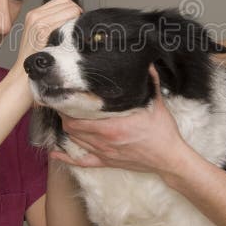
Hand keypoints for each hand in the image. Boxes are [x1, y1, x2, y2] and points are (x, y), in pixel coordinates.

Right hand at [14, 0, 80, 69]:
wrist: (21, 76)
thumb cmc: (34, 59)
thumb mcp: (38, 36)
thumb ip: (51, 23)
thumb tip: (73, 15)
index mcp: (33, 14)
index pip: (62, 0)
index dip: (72, 8)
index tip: (75, 21)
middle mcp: (35, 15)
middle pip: (67, 1)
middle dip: (76, 12)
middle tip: (77, 27)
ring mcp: (38, 22)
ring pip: (70, 9)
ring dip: (77, 19)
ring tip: (75, 33)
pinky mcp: (43, 31)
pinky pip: (67, 19)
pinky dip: (74, 25)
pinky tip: (72, 37)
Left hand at [50, 66, 191, 176]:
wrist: (169, 158)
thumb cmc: (162, 132)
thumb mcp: (156, 103)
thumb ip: (151, 82)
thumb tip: (147, 63)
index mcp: (112, 127)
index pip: (77, 118)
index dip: (66, 108)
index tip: (64, 97)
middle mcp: (103, 141)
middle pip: (71, 129)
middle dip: (64, 116)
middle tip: (64, 104)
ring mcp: (104, 153)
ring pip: (74, 142)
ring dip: (68, 130)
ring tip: (65, 118)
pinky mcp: (107, 162)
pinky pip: (81, 162)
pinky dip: (66, 157)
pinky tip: (55, 153)